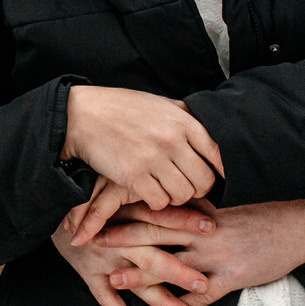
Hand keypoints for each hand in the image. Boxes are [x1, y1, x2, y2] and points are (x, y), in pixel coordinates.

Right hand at [53, 206, 210, 305]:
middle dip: (179, 271)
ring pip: (134, 282)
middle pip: (152, 254)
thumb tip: (189, 193)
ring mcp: (102, 257)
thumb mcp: (116, 192)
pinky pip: (104, 297)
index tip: (212, 228)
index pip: (159, 217)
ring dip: (160, 300)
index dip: (184, 221)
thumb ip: (145, 198)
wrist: (51, 212)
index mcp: (125, 213)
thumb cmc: (93, 204)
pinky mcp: (88, 273)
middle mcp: (116, 237)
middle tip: (204, 285)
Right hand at [61, 87, 223, 242]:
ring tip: (167, 189)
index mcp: (182, 121)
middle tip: (186, 185)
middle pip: (204, 180)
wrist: (83, 115)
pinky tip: (150, 191)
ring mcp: (153, 159)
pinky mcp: (134, 176)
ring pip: (184, 194)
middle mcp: (172, 140)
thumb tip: (210, 126)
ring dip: (177, 196)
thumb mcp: (159, 103)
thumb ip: (184, 115)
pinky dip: (157, 201)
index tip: (216, 177)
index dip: (221, 170)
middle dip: (198, 188)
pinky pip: (160, 201)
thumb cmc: (122, 108)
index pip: (218, 154)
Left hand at [94, 199, 304, 305]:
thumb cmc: (264, 212)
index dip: (127, 205)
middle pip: (155, 230)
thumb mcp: (229, 202)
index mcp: (202, 208)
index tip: (99, 205)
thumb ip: (198, 204)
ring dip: (142, 275)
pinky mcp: (233, 277)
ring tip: (114, 281)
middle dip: (121, 235)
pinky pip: (203, 296)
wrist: (302, 224)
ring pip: (173, 264)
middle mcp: (205, 229)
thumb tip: (171, 201)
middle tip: (91, 239)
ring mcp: (218, 254)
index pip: (158, 203)